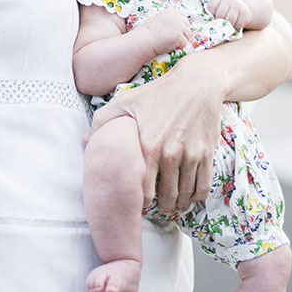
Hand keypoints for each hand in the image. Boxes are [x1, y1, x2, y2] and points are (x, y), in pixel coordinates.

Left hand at [87, 51, 224, 213]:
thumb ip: (102, 121)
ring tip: (175, 206)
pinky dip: (197, 197)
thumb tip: (85, 141)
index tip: (138, 202)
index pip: (142, 191)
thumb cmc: (158, 92)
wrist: (197, 83)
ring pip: (185, 194)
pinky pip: (203, 186)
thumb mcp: (126, 101)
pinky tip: (191, 197)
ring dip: (180, 205)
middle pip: (166, 197)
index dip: (140, 202)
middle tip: (159, 208)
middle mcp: (169, 154)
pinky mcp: (206, 153)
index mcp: (147, 146)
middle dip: (162, 207)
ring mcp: (190, 155)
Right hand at [145, 9, 191, 54]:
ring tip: (171, 40)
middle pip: (187, 26)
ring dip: (181, 40)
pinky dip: (178, 46)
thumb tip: (184, 23)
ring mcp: (179, 26)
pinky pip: (184, 43)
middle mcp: (177, 17)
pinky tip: (170, 44)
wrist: (147, 39)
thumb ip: (173, 18)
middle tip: (171, 36)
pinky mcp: (179, 36)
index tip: (174, 30)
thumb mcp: (163, 18)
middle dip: (181, 33)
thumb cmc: (153, 31)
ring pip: (188, 35)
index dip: (181, 25)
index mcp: (173, 11)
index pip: (184, 17)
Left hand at [208, 0, 251, 28]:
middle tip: (220, 22)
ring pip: (230, 19)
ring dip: (228, 25)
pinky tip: (235, 23)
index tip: (214, 15)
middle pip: (220, 14)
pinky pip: (238, 23)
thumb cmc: (224, 8)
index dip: (211, 14)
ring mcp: (237, 4)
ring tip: (227, 24)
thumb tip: (210, 18)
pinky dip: (236, 26)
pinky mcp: (244, 12)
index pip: (211, 6)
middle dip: (219, 21)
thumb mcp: (216, 6)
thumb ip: (211, 12)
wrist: (239, 6)